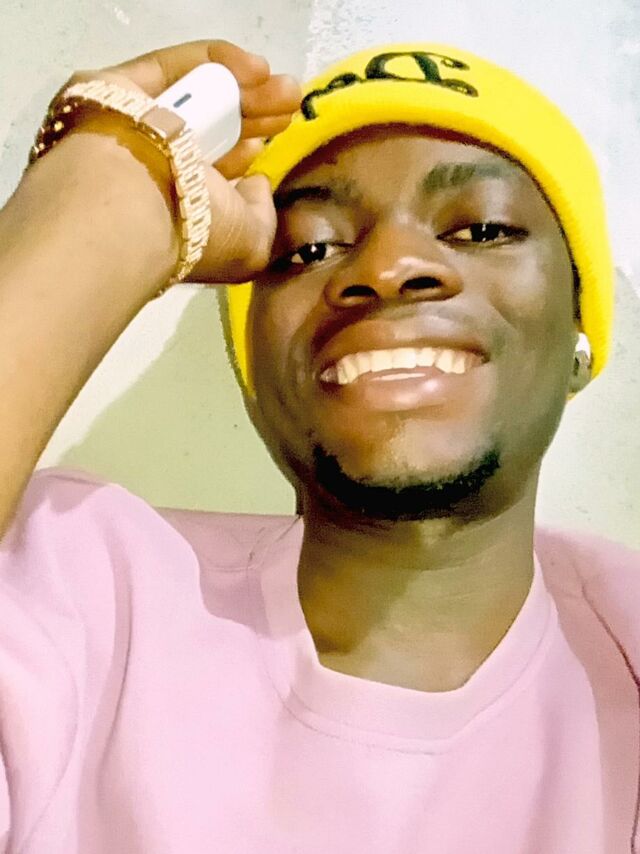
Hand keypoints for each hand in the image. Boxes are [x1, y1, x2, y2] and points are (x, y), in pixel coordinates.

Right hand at [64, 40, 301, 283]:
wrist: (133, 205)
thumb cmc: (195, 232)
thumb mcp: (252, 244)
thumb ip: (263, 215)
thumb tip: (257, 184)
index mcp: (181, 208)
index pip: (213, 173)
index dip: (246, 150)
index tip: (276, 136)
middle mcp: (155, 169)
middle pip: (211, 130)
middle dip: (255, 114)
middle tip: (291, 101)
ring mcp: (134, 128)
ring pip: (196, 97)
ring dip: (245, 87)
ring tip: (285, 88)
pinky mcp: (118, 89)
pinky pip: (172, 68)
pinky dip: (217, 62)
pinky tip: (255, 70)